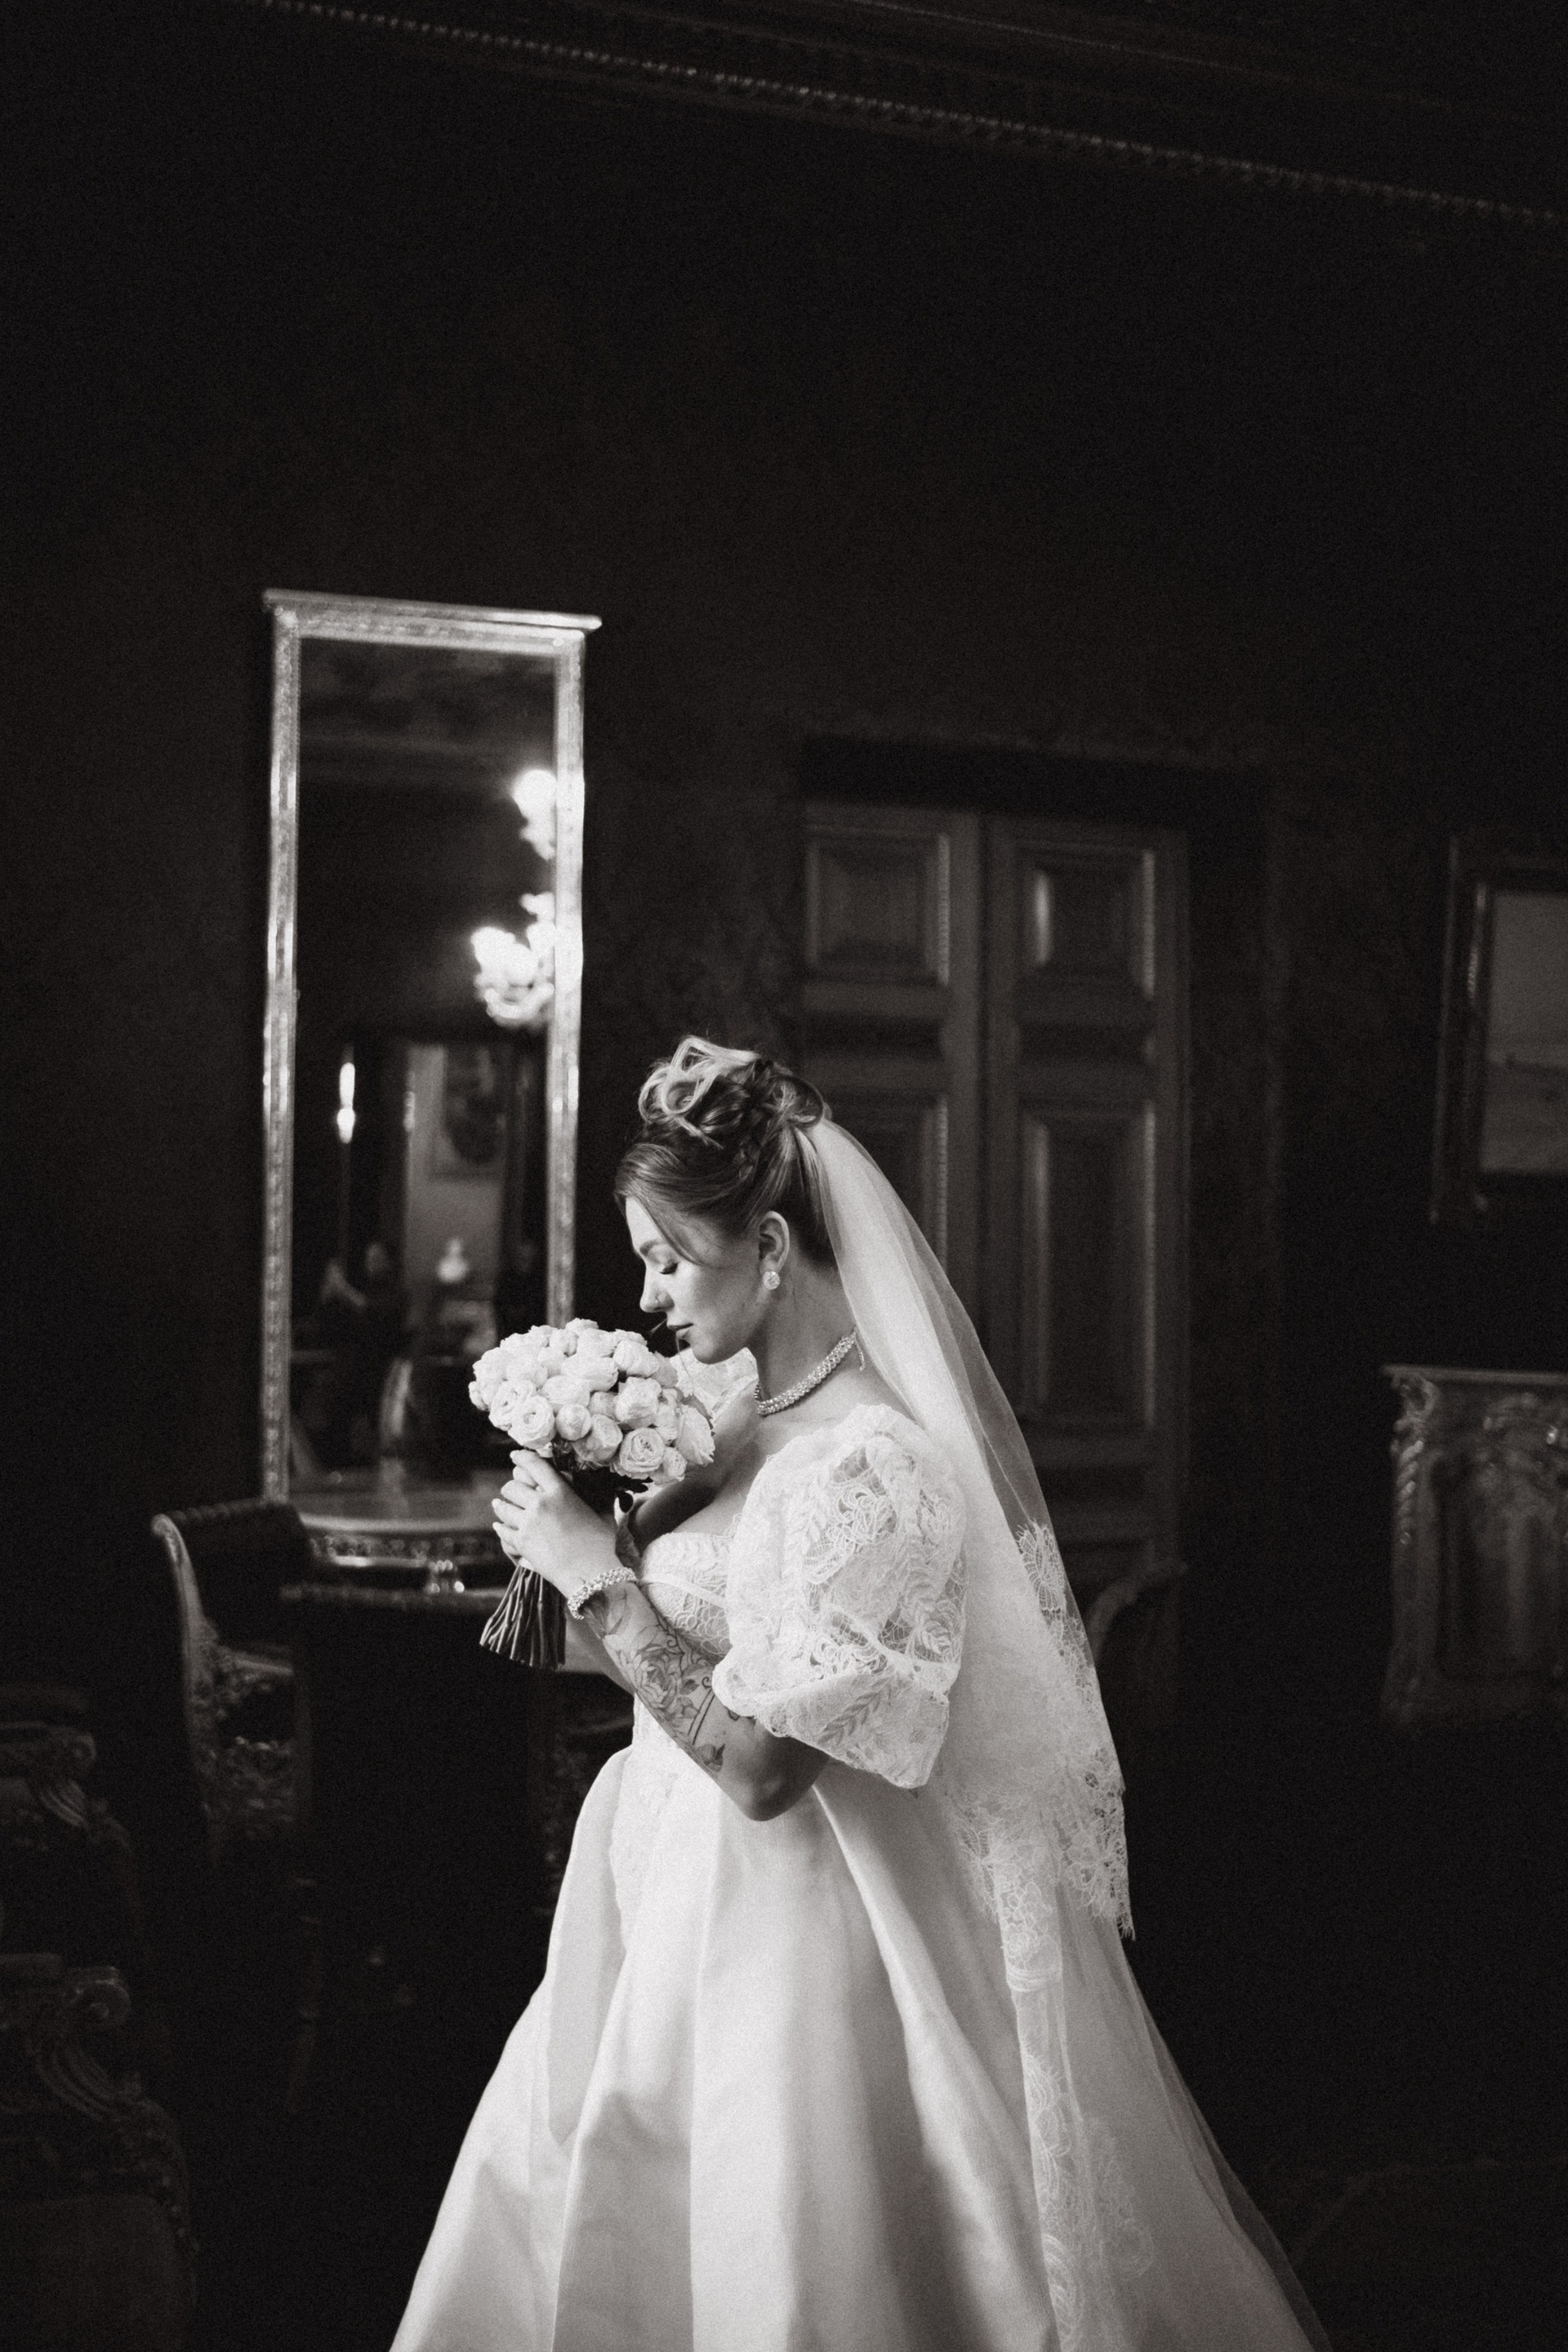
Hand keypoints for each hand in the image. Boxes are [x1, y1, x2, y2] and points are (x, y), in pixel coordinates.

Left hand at [493, 1452, 618, 1598]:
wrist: (590, 1574)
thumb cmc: (601, 1544)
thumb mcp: (603, 1514)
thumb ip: (600, 1498)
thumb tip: (607, 1488)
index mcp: (560, 1492)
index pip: (534, 1465)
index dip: (521, 1457)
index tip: (515, 1455)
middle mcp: (540, 1504)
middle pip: (512, 1486)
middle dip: (511, 1488)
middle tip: (513, 1491)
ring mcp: (528, 1523)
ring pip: (503, 1507)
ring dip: (502, 1506)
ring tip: (500, 1505)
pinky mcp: (521, 1543)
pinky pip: (502, 1530)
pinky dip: (501, 1527)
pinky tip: (501, 1526)